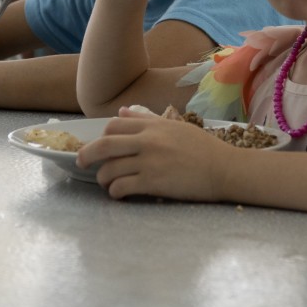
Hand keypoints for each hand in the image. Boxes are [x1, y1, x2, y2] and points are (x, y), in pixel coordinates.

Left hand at [76, 106, 231, 200]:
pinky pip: (122, 187)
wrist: (225, 169)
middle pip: (104, 145)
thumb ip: (146, 119)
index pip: (113, 126)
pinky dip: (115, 192)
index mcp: (152, 126)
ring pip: (110, 169)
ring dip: (102, 178)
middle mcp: (147, 141)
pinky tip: (118, 194)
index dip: (100, 136)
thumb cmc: (202, 148)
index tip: (98, 146)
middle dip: (86, 155)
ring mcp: (149, 162)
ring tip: (106, 183)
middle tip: (81, 163)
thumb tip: (121, 112)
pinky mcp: (153, 183)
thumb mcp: (174, 126)